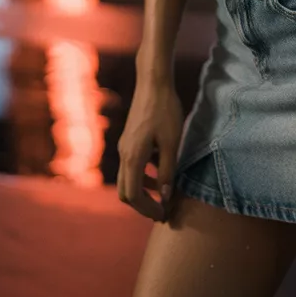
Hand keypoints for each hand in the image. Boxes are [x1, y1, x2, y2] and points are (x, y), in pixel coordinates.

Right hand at [116, 77, 183, 221]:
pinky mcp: (129, 139)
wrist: (153, 81)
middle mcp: (124, 154)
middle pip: (126, 191)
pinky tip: (161, 170)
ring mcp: (125, 146)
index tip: (164, 215)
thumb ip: (168, 170)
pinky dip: (144, 175)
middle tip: (162, 211)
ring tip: (165, 194)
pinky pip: (132, 165)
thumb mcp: (171, 142)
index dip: (147, 209)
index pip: (133, 196)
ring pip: (128, 179)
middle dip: (143, 204)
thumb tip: (166, 196)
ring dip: (144, 190)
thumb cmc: (165, 110)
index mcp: (132, 157)